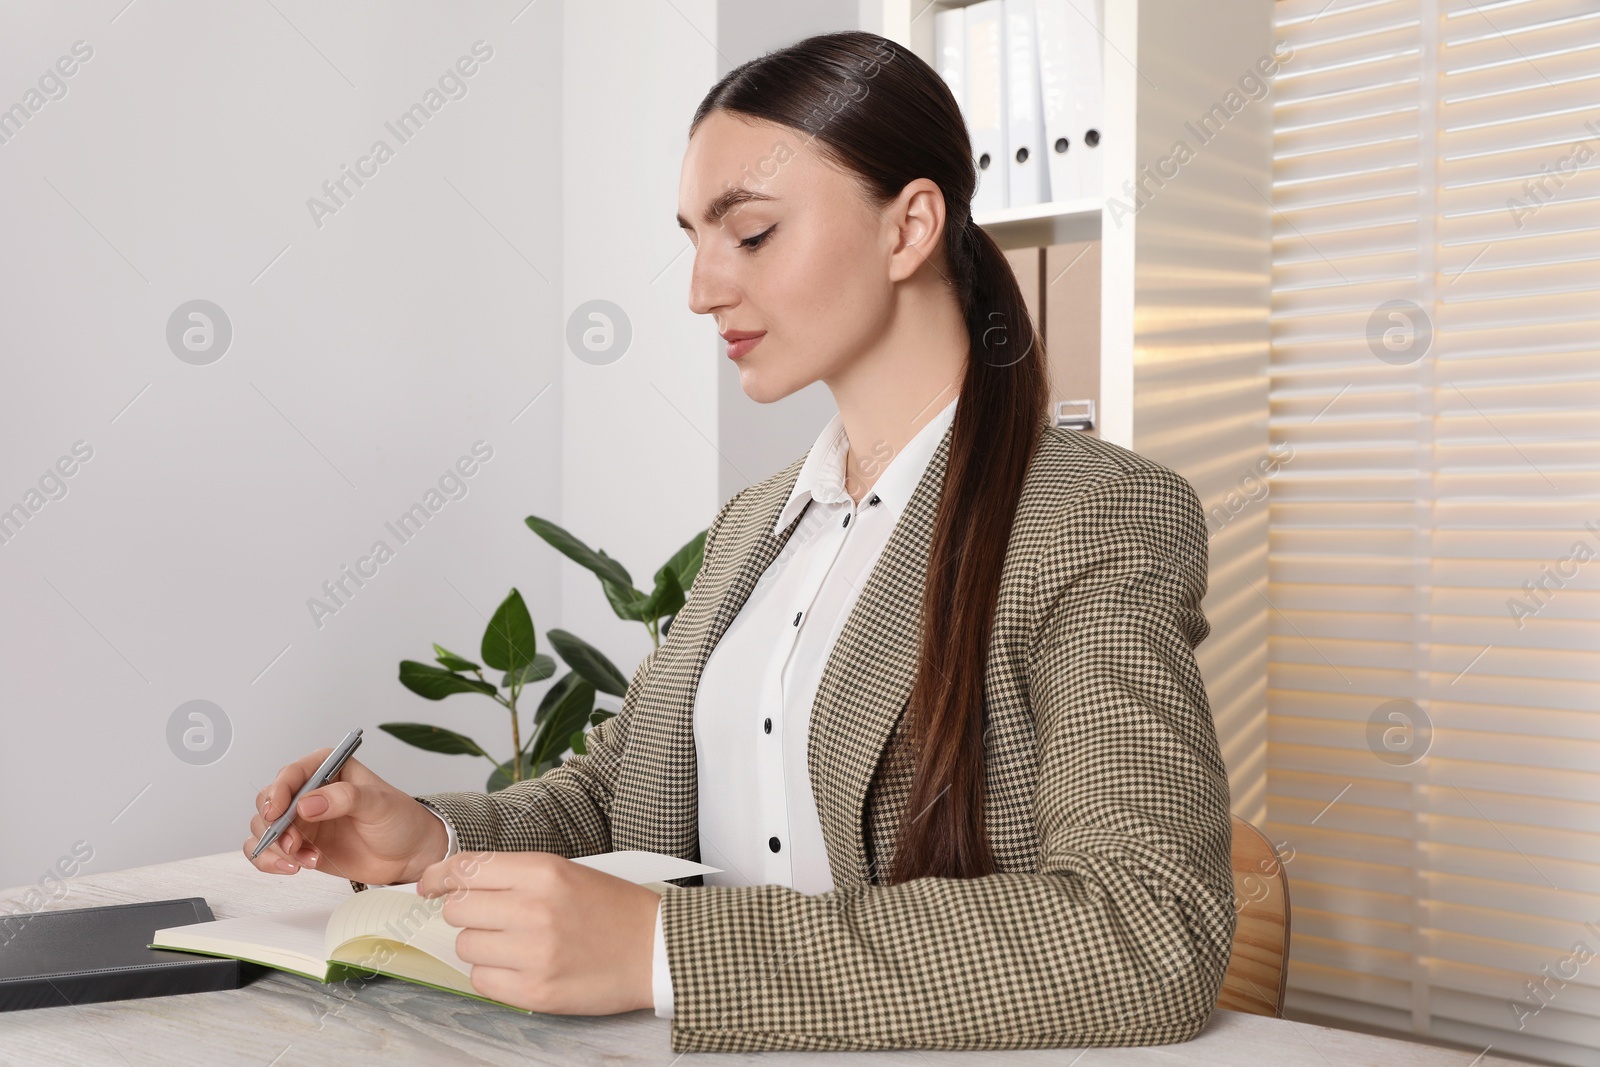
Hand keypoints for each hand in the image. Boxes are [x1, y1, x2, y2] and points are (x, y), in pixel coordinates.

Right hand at [243, 749, 448, 885]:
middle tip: (292, 843)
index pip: (291, 774)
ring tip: (305, 859)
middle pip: (269, 802)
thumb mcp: (379, 803)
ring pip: (264, 829)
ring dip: (275, 847)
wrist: (409, 854)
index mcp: (327, 769)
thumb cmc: (399, 820)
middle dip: (273, 825)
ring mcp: (302, 820)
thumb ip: (345, 798)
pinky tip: (294, 868)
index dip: (278, 792)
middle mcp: (309, 793)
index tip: (277, 813)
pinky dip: (271, 861)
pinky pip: (267, 851)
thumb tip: (307, 804)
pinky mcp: (300, 845)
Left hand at [417, 851, 659, 1014]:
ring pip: (466, 946)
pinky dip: (494, 975)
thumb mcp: (566, 872)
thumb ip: (513, 876)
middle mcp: (534, 908)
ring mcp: (534, 952)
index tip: (429, 886)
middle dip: (468, 914)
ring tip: (517, 945)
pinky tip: (522, 967)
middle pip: (458, 909)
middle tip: (494, 919)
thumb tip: (454, 885)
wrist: (657, 949)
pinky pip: (482, 981)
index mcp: (543, 871)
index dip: (438, 877)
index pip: (466, 868)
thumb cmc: (612, 909)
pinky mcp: (536, 989)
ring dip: (483, 946)